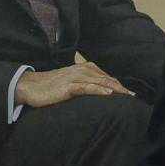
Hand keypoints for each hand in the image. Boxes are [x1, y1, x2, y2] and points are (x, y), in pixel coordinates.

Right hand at [14, 63, 134, 107]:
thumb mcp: (70, 83)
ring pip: (99, 81)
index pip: (106, 76)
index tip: (130, 94)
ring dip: (114, 88)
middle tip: (133, 97)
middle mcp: (81, 70)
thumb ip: (84, 84)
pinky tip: (108, 93)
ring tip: (126, 96)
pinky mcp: (68, 86)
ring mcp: (74, 77)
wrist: (30, 86)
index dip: (118, 85)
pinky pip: (86, 87)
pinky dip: (98, 89)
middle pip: (106, 78)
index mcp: (84, 68)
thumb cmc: (50, 86)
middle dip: (120, 88)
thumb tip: (98, 92)